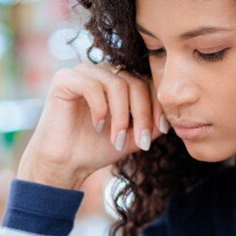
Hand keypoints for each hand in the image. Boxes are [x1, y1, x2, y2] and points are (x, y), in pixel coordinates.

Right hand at [18, 62, 168, 189]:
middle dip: (142, 114)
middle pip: (135, 82)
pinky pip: (93, 85)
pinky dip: (101, 109)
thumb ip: (152, 123)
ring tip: (117, 138)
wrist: (67, 163)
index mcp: (119, 81)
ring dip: (122, 115)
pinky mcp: (64, 79)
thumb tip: (170, 115)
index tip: (159, 131)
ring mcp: (83, 73)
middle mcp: (102, 72)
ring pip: (117, 83)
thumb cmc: (97, 149)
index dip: (156, 105)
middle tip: (141, 140)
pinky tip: (98, 126)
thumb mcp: (133, 136)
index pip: (146, 82)